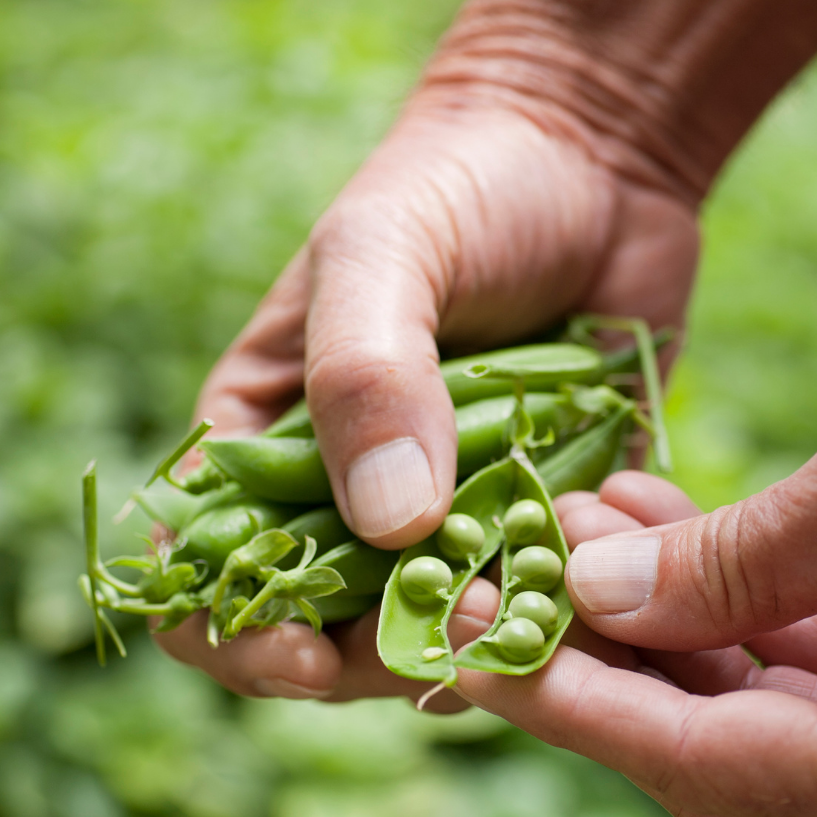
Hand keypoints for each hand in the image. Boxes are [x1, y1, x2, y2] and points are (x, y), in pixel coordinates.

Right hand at [156, 0, 816, 699]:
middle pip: (333, 622)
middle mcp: (357, 487)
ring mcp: (455, 507)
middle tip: (437, 642)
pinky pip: (539, 592)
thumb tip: (386, 525)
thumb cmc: (463, 185)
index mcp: (275, 435)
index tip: (300, 656)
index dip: (241, 633)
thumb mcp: (384, 256)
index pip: (221, 565)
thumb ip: (364, 379)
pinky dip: (554, 610)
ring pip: (443, 625)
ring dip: (472, 643)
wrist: (594, 160)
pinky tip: (582, 585)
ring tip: (518, 615)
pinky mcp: (542, 509)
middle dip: (372, 656)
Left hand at [457, 319, 816, 816]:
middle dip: (600, 667)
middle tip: (498, 596)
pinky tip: (654, 528)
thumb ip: (727, 565)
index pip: (698, 766)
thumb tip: (593, 595)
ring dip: (655, 623)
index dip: (573, 706)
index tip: (468, 657)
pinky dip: (723, 601)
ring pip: (749, 704)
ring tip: (567, 534)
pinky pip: (800, 659)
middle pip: (712, 751)